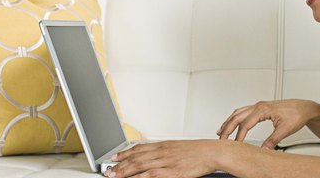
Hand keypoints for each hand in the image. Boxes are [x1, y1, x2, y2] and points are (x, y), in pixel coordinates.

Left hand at [107, 140, 221, 177]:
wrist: (211, 152)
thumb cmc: (198, 151)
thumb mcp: (178, 148)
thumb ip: (165, 152)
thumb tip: (155, 157)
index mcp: (163, 145)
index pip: (138, 148)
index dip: (124, 153)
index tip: (115, 157)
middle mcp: (161, 152)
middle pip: (135, 158)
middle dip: (120, 164)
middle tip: (109, 170)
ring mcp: (165, 161)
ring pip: (139, 166)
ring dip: (124, 171)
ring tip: (113, 176)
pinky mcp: (170, 171)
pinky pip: (150, 175)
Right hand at [217, 99, 319, 148]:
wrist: (304, 108)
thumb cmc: (296, 114)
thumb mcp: (285, 130)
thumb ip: (273, 140)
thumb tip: (263, 150)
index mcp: (263, 109)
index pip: (246, 123)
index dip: (239, 136)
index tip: (235, 145)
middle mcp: (259, 106)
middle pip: (237, 116)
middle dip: (227, 127)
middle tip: (221, 139)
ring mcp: (259, 106)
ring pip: (238, 112)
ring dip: (229, 122)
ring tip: (221, 132)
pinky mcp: (260, 108)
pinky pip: (243, 112)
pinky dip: (235, 118)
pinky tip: (233, 124)